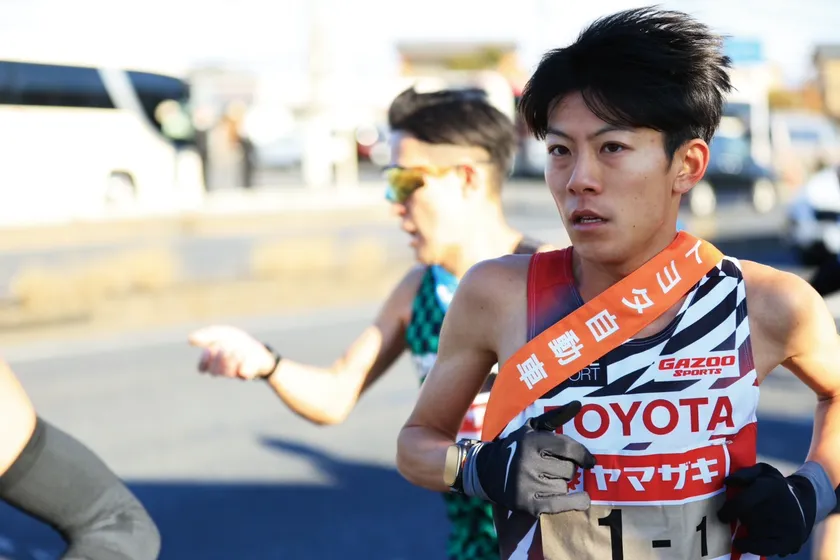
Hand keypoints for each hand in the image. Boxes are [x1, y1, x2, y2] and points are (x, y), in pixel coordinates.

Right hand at [188, 326, 277, 379]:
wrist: (258, 347)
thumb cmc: (236, 342)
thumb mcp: (221, 334)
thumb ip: (207, 336)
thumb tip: (190, 339)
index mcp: (213, 361)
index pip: (202, 368)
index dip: (204, 361)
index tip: (210, 350)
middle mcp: (222, 370)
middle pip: (214, 371)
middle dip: (219, 358)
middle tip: (226, 348)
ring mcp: (235, 373)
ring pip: (228, 373)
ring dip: (232, 359)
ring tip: (237, 350)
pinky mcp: (248, 374)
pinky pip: (244, 373)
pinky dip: (244, 363)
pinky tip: (245, 356)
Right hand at [465, 401, 595, 516]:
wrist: (487, 471)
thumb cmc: (516, 447)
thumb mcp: (532, 428)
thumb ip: (556, 417)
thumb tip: (578, 404)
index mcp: (530, 442)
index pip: (567, 449)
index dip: (583, 455)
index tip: (589, 461)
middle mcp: (528, 463)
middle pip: (569, 470)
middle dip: (568, 469)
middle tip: (557, 468)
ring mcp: (527, 485)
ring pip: (564, 487)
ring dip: (562, 484)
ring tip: (547, 480)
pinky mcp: (528, 504)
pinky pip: (560, 504)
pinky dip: (574, 502)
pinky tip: (582, 498)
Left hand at [718, 462, 815, 556]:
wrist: (805, 503)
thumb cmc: (775, 487)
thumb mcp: (763, 472)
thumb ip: (744, 474)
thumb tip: (727, 481)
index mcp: (771, 487)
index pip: (743, 502)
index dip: (728, 510)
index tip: (720, 515)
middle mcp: (780, 506)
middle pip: (747, 518)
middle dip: (738, 519)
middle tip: (735, 518)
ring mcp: (787, 526)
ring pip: (753, 532)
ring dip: (746, 530)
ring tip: (747, 525)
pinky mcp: (790, 541)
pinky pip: (764, 548)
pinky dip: (750, 547)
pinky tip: (741, 543)